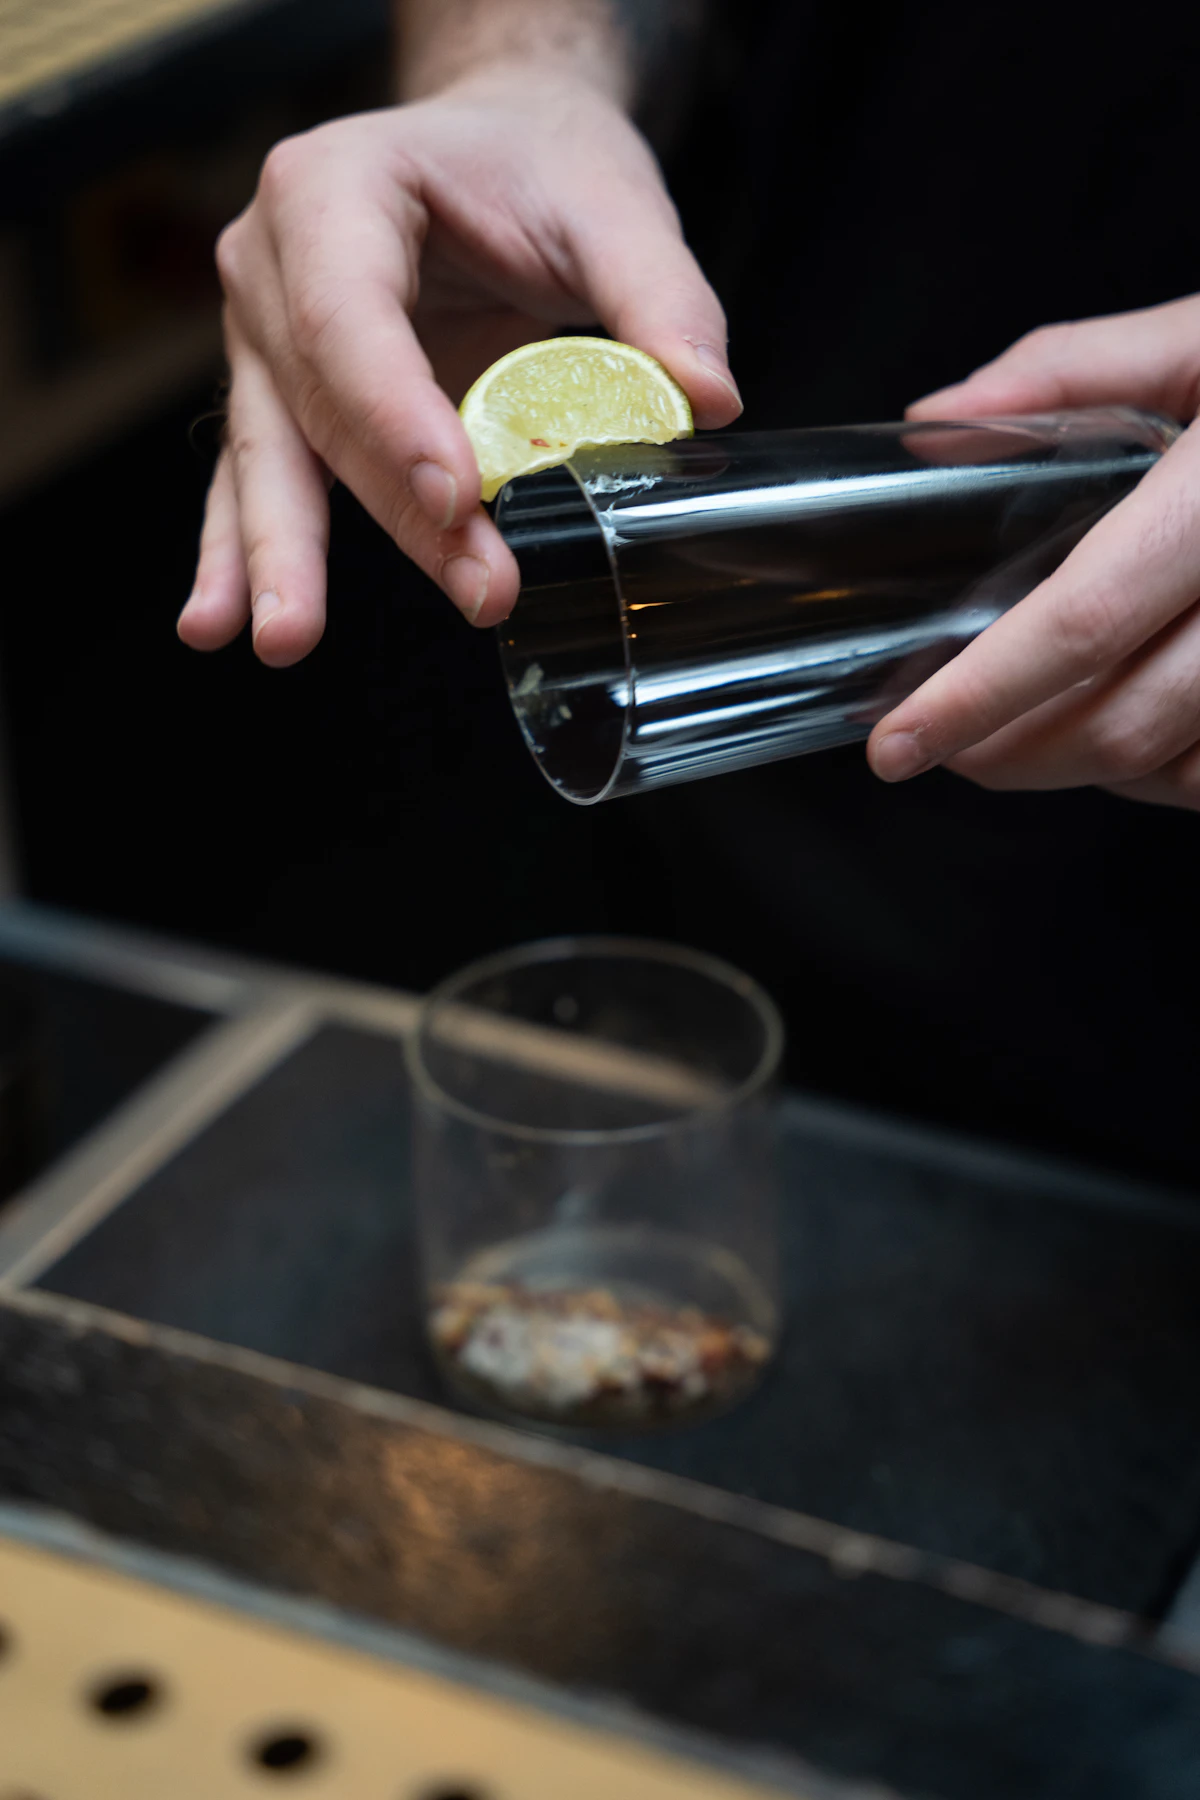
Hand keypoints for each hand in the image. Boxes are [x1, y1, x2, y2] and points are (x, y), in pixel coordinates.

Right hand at [178, 70, 740, 666]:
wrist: (492, 148)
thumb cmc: (534, 164)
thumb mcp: (613, 204)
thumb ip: (661, 296)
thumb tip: (704, 399)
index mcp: (334, 192)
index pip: (351, 318)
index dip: (398, 416)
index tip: (459, 497)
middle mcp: (271, 264)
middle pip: (322, 408)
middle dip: (397, 513)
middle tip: (468, 587)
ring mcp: (262, 337)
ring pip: (278, 458)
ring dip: (288, 557)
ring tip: (284, 636)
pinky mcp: (282, 399)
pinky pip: (258, 479)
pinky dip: (240, 552)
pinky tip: (220, 619)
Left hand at [867, 293, 1199, 811]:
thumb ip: (1076, 369)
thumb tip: (939, 422)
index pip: (1088, 621)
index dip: (980, 696)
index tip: (898, 742)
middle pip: (1125, 722)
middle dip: (1010, 753)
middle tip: (941, 743)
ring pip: (1180, 769)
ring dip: (1083, 774)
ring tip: (1016, 742)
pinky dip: (1166, 776)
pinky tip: (1124, 738)